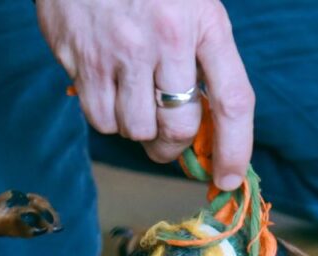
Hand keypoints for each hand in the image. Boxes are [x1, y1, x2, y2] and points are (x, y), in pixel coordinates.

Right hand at [37, 0, 254, 189]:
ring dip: (138, 130)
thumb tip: (204, 128)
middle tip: (169, 140)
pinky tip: (108, 91)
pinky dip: (106, 118)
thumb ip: (202, 58)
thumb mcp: (191, 4)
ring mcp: (121, 51)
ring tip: (135, 104)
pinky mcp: (81, 58)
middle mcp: (166, 38)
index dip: (236, 149)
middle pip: (179, 127)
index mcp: (205, 21)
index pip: (233, 100)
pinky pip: (99, 119)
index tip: (229, 177)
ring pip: (136, 130)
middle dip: (175, 147)